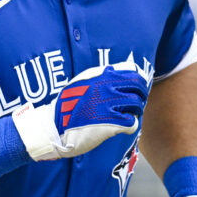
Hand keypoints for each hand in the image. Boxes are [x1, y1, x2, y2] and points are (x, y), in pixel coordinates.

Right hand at [11, 58, 148, 160]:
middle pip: (138, 87)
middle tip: (136, 103)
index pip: (132, 73)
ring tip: (129, 115)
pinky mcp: (109, 123)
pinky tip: (123, 126)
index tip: (136, 88)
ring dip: (136, 111)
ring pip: (137, 105)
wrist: (55, 126)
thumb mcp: (82, 82)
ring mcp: (108, 105)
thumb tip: (114, 70)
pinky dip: (130, 125)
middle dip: (140, 96)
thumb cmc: (68, 105)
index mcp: (101, 76)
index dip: (139, 81)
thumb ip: (99, 75)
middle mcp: (106, 88)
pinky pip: (131, 122)